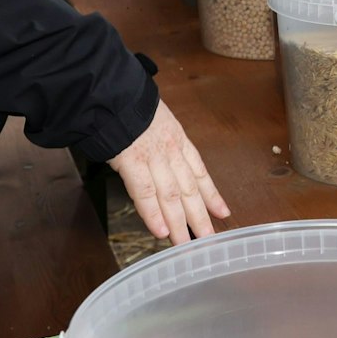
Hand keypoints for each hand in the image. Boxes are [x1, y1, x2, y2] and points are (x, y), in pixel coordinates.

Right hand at [107, 101, 229, 244]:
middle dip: (200, 216)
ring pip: (172, 195)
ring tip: (187, 243)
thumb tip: (162, 159)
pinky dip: (154, 213)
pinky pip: (145, 192)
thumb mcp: (155, 120)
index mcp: (178, 140)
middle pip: (189, 188)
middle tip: (209, 238)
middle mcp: (171, 151)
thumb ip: (161, 141)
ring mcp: (153, 157)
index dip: (211, 194)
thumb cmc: (129, 107)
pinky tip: (161, 231)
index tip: (223, 212)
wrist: (113, 93)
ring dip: (180, 222)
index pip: (200, 172)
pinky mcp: (131, 162)